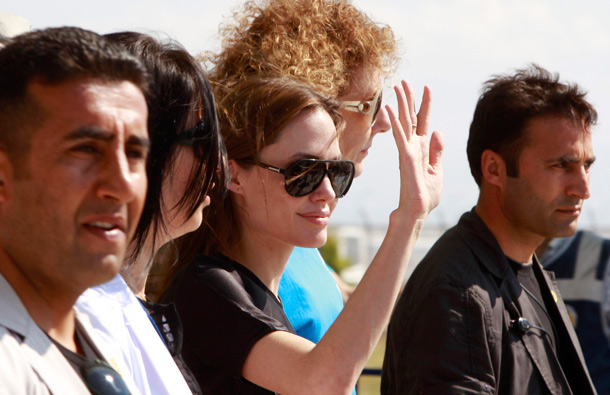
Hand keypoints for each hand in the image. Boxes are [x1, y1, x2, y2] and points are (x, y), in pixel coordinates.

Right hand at [385, 80, 443, 218]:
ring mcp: (408, 151)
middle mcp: (413, 146)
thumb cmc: (426, 194)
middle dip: (409, 98)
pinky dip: (396, 122)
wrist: (418, 211)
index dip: (425, 104)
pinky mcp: (405, 158)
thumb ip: (437, 150)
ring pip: (404, 122)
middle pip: (410, 117)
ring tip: (397, 86)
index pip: (423, 121)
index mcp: (422, 148)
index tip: (427, 87)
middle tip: (405, 81)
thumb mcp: (437, 169)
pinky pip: (400, 137)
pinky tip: (392, 109)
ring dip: (401, 104)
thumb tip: (437, 131)